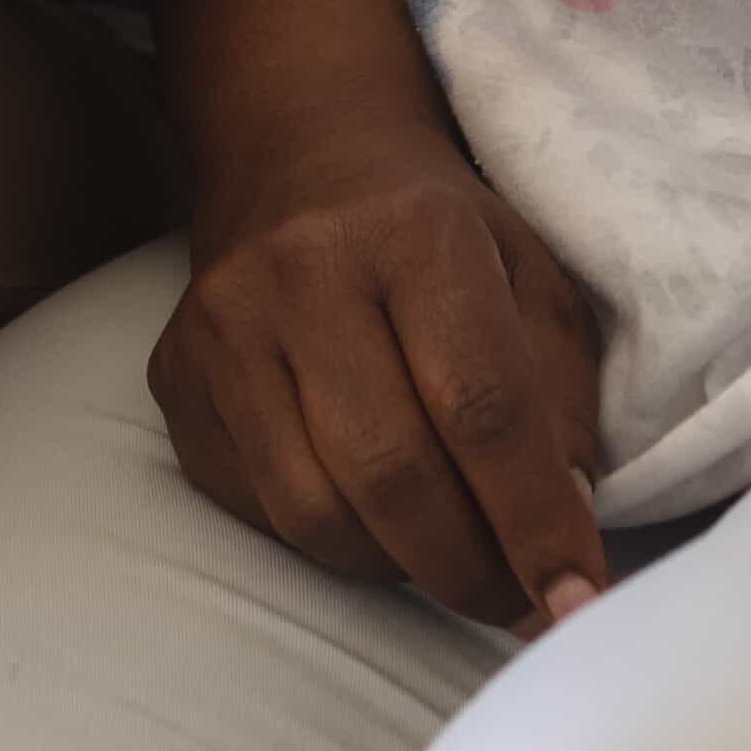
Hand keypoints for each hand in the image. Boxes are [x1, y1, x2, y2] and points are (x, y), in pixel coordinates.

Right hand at [151, 126, 612, 631]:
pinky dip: (330, 539)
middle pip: (392, 473)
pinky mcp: (175, 372)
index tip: (575, 600)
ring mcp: (223, 322)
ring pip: (315, 512)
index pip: (482, 408)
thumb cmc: (436, 229)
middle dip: (469, 569)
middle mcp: (303, 269)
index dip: (536, 521)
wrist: (299, 151)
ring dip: (398, 568)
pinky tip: (369, 512)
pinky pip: (256, 508)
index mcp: (415, 231)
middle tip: (515, 600)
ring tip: (448, 558)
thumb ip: (561, 397)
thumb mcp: (531, 275)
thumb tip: (563, 531)